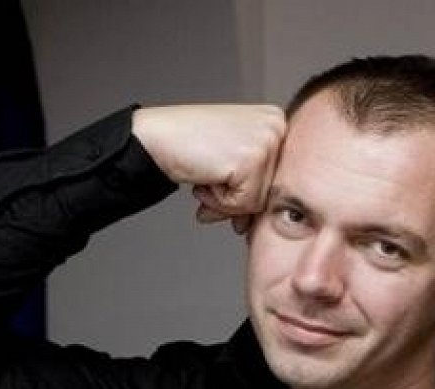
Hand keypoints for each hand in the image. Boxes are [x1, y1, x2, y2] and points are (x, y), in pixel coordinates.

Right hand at [132, 104, 285, 232]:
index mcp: (275, 121)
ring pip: (258, 200)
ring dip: (226, 201)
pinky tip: (206, 177)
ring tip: (207, 177)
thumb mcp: (232, 160)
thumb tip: (253, 222)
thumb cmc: (189, 144)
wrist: (156, 137)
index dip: (249, 191)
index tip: (227, 188)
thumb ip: (251, 185)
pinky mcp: (252, 160)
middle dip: (237, 199)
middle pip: (270, 190)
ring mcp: (267, 141)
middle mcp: (276, 126)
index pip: (277, 177)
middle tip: (210, 186)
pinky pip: (245, 203)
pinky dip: (220, 201)